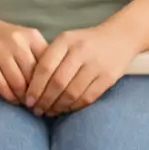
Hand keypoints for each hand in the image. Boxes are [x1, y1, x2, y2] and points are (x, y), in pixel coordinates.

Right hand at [0, 18, 49, 105]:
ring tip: (25, 103)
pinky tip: (12, 99)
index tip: (51, 96)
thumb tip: (54, 85)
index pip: (47, 65)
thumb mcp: (26, 40)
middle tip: (38, 105)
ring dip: (23, 97)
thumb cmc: (6, 38)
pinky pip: (1, 85)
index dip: (50, 84)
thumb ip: (40, 56)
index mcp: (32, 36)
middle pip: (33, 76)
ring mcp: (0, 50)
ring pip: (18, 83)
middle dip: (37, 94)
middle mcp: (17, 42)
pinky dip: (9, 96)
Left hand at [23, 24, 139, 115]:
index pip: (45, 67)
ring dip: (58, 106)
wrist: (120, 37)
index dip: (34, 87)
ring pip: (72, 93)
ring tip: (49, 112)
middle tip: (37, 110)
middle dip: (44, 100)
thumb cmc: (85, 42)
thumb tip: (31, 88)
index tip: (28, 100)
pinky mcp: (108, 77)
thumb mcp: (66, 41)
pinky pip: (87, 98)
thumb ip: (50, 58)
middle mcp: (80, 51)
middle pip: (57, 82)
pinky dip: (73, 107)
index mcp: (66, 40)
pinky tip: (66, 109)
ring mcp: (96, 64)